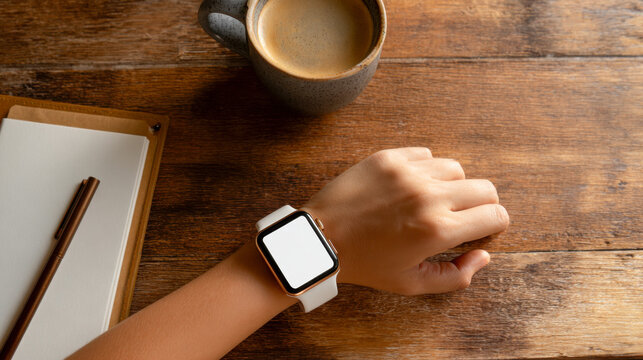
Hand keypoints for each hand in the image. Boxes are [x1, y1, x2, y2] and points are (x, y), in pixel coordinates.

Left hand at [302, 148, 508, 294]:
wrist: (321, 238)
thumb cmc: (365, 264)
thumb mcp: (411, 284)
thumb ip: (456, 276)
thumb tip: (484, 255)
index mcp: (438, 230)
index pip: (496, 215)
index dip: (494, 226)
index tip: (479, 231)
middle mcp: (429, 196)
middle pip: (485, 189)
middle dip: (480, 206)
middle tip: (459, 218)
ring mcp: (408, 172)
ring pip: (456, 169)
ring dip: (451, 187)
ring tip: (429, 202)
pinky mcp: (389, 158)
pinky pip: (425, 155)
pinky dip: (425, 170)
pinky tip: (409, 187)